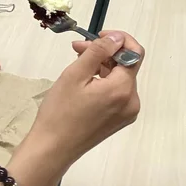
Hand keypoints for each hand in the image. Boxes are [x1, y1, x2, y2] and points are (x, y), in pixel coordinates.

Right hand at [5, 30, 143, 185]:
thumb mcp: (75, 74)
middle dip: (105, 53)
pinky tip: (84, 82)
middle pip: (126, 66)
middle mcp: (132, 101)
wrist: (51, 150)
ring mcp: (127, 113)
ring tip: (78, 63)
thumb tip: (118, 38)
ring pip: (120, 78)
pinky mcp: (119, 120)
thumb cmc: (59, 112)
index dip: (119, 40)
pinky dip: (104, 82)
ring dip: (103, 66)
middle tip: (78, 48)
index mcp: (123, 89)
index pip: (134, 53)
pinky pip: (117, 92)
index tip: (98, 35)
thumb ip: (99, 51)